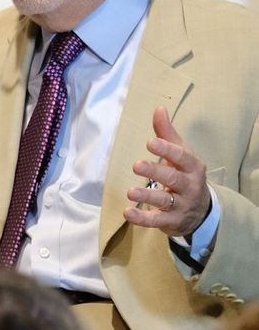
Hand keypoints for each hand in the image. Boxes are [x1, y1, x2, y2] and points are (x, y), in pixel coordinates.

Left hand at [124, 106, 209, 237]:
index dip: (166, 150)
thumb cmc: (186, 175)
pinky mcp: (172, 221)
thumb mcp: (182, 154)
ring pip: (165, 201)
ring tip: (130, 192)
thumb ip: (168, 133)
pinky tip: (127, 213)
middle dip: (155, 172)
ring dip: (147, 196)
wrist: (202, 211)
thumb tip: (158, 108)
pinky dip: (142, 218)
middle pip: (173, 179)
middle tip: (136, 165)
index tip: (150, 142)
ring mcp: (181, 205)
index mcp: (192, 167)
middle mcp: (189, 186)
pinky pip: (157, 221)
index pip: (181, 157)